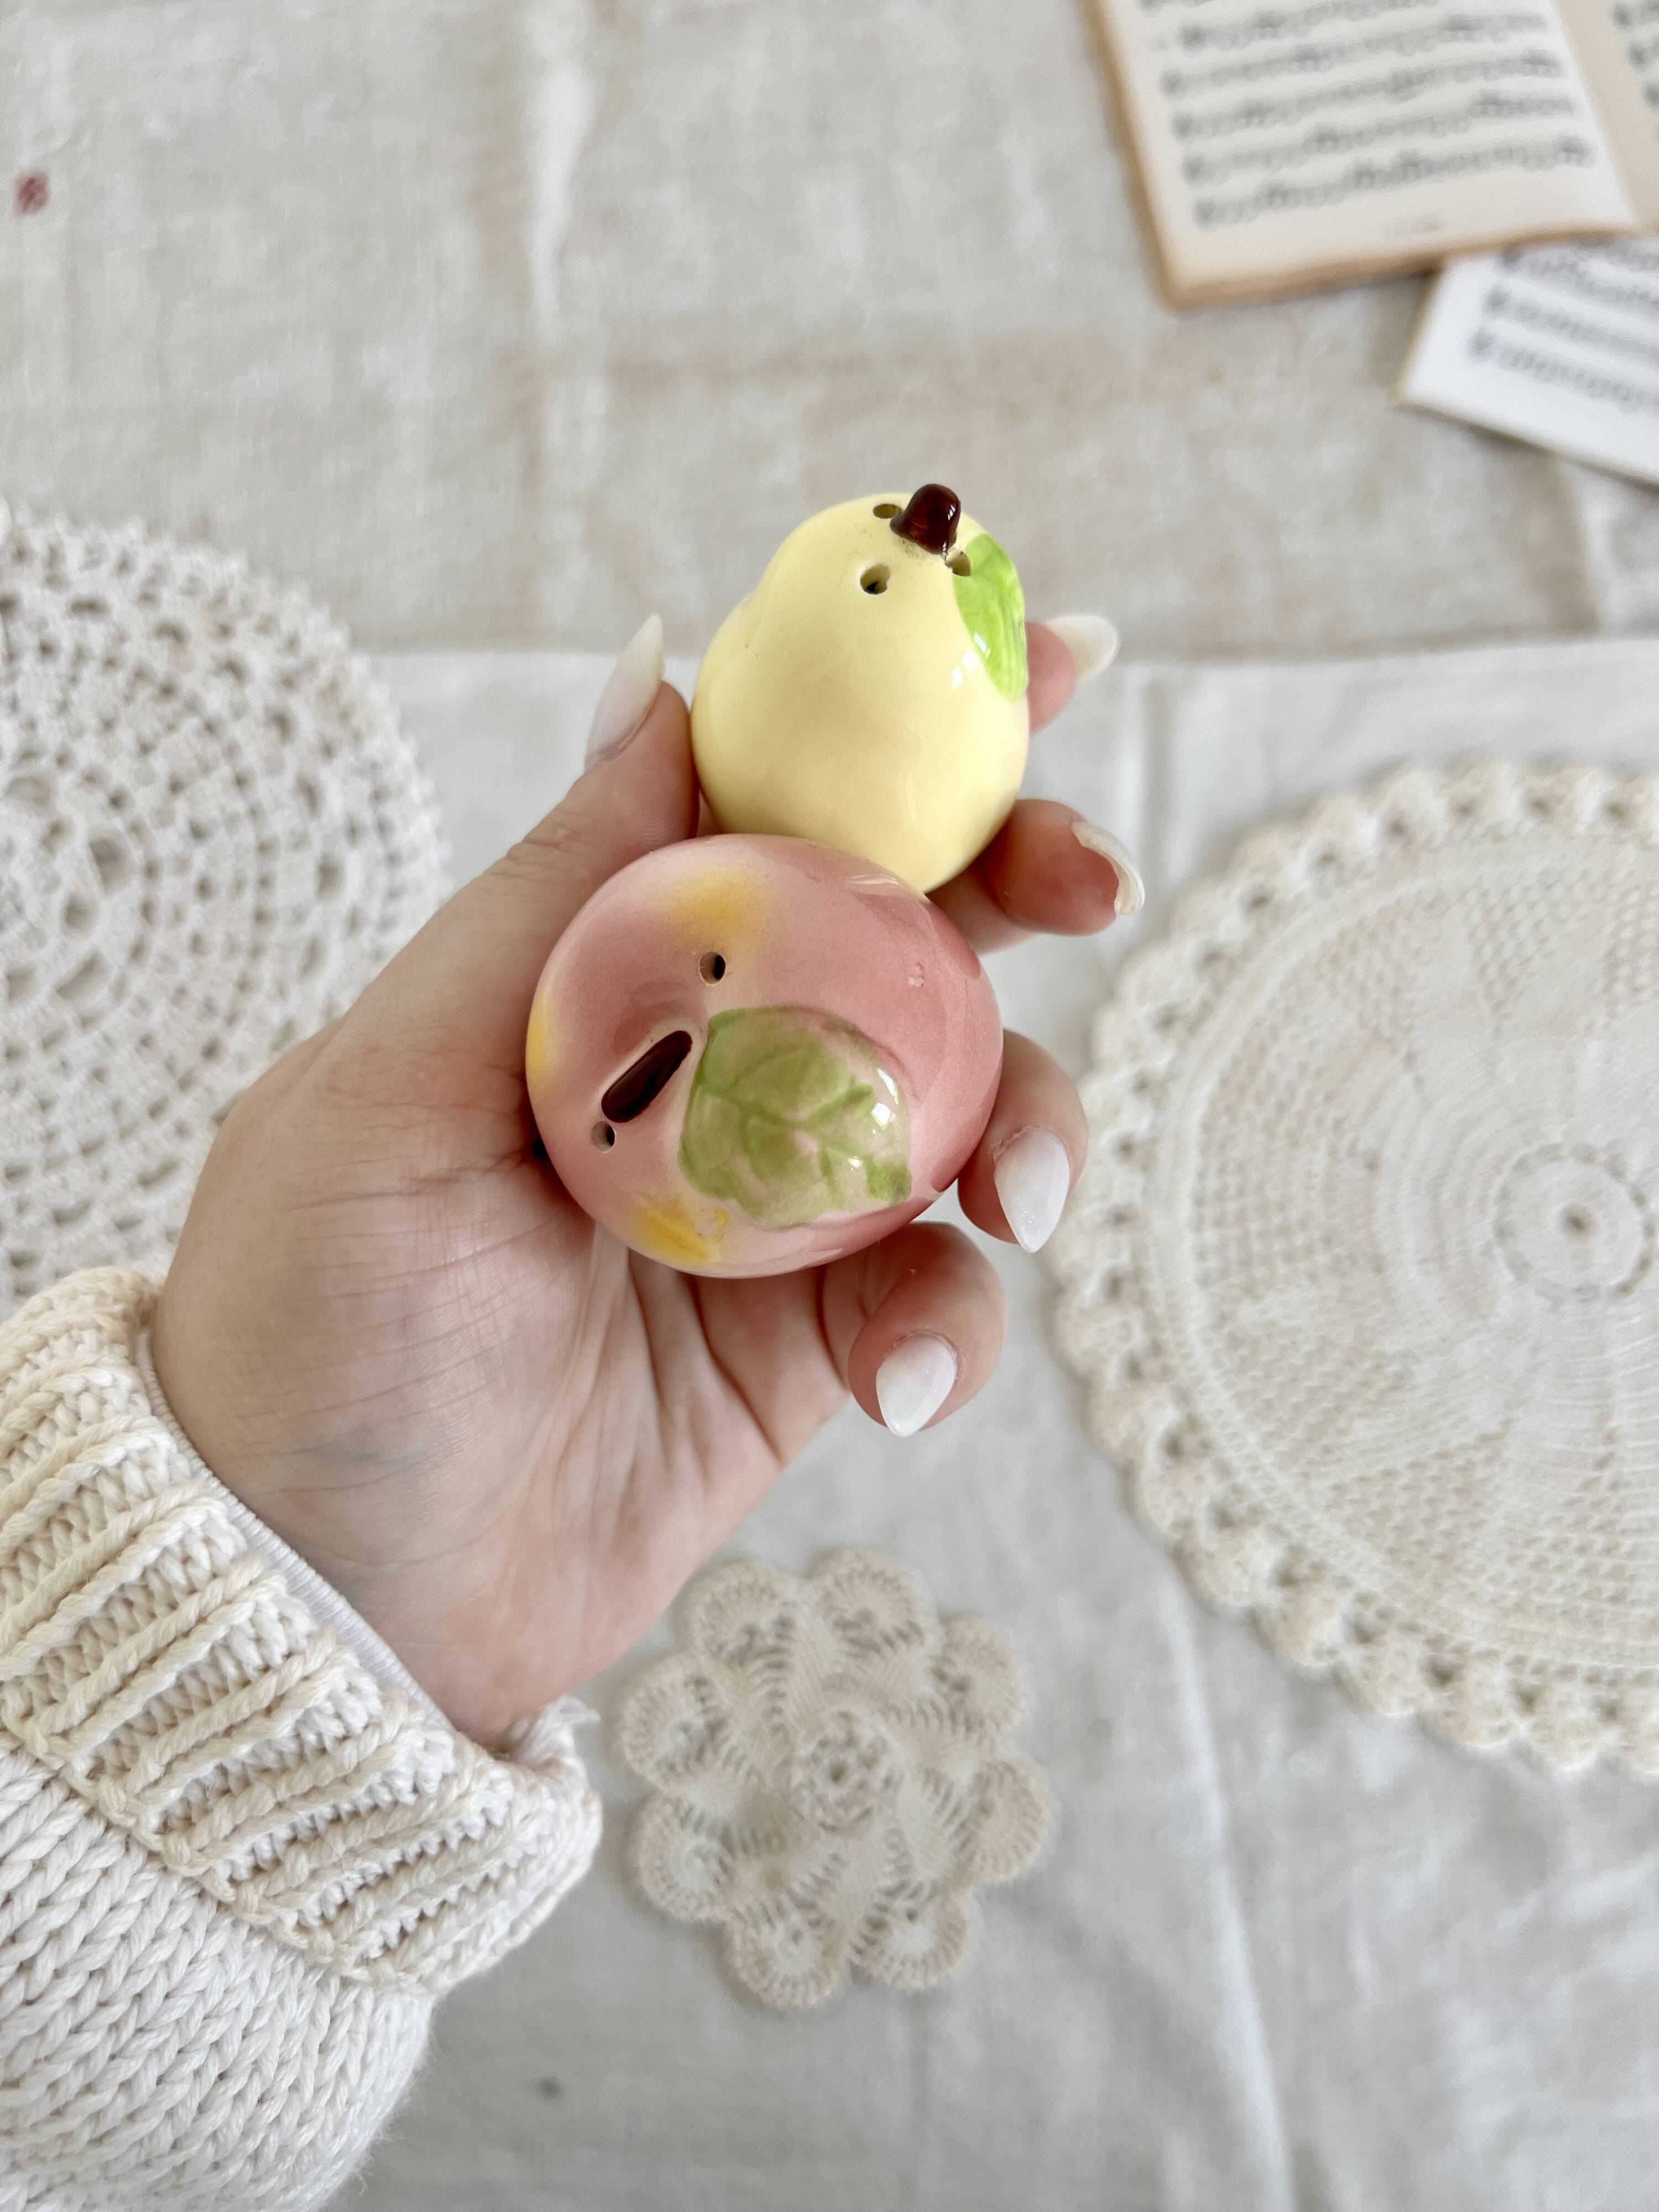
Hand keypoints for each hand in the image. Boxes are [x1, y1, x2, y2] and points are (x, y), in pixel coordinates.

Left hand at [152, 620, 1137, 1741]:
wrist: (328, 1602)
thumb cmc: (311, 1326)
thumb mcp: (389, 1086)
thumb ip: (547, 895)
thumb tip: (659, 671)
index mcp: (595, 972)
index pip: (767, 801)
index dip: (903, 720)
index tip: (1040, 652)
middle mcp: (701, 1066)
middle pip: (900, 928)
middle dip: (1019, 882)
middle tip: (1093, 887)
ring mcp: (771, 1206)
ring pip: (964, 1108)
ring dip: (1033, 1126)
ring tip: (1024, 1198)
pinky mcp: (812, 1347)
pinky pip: (938, 1298)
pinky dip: (955, 1324)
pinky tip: (904, 1380)